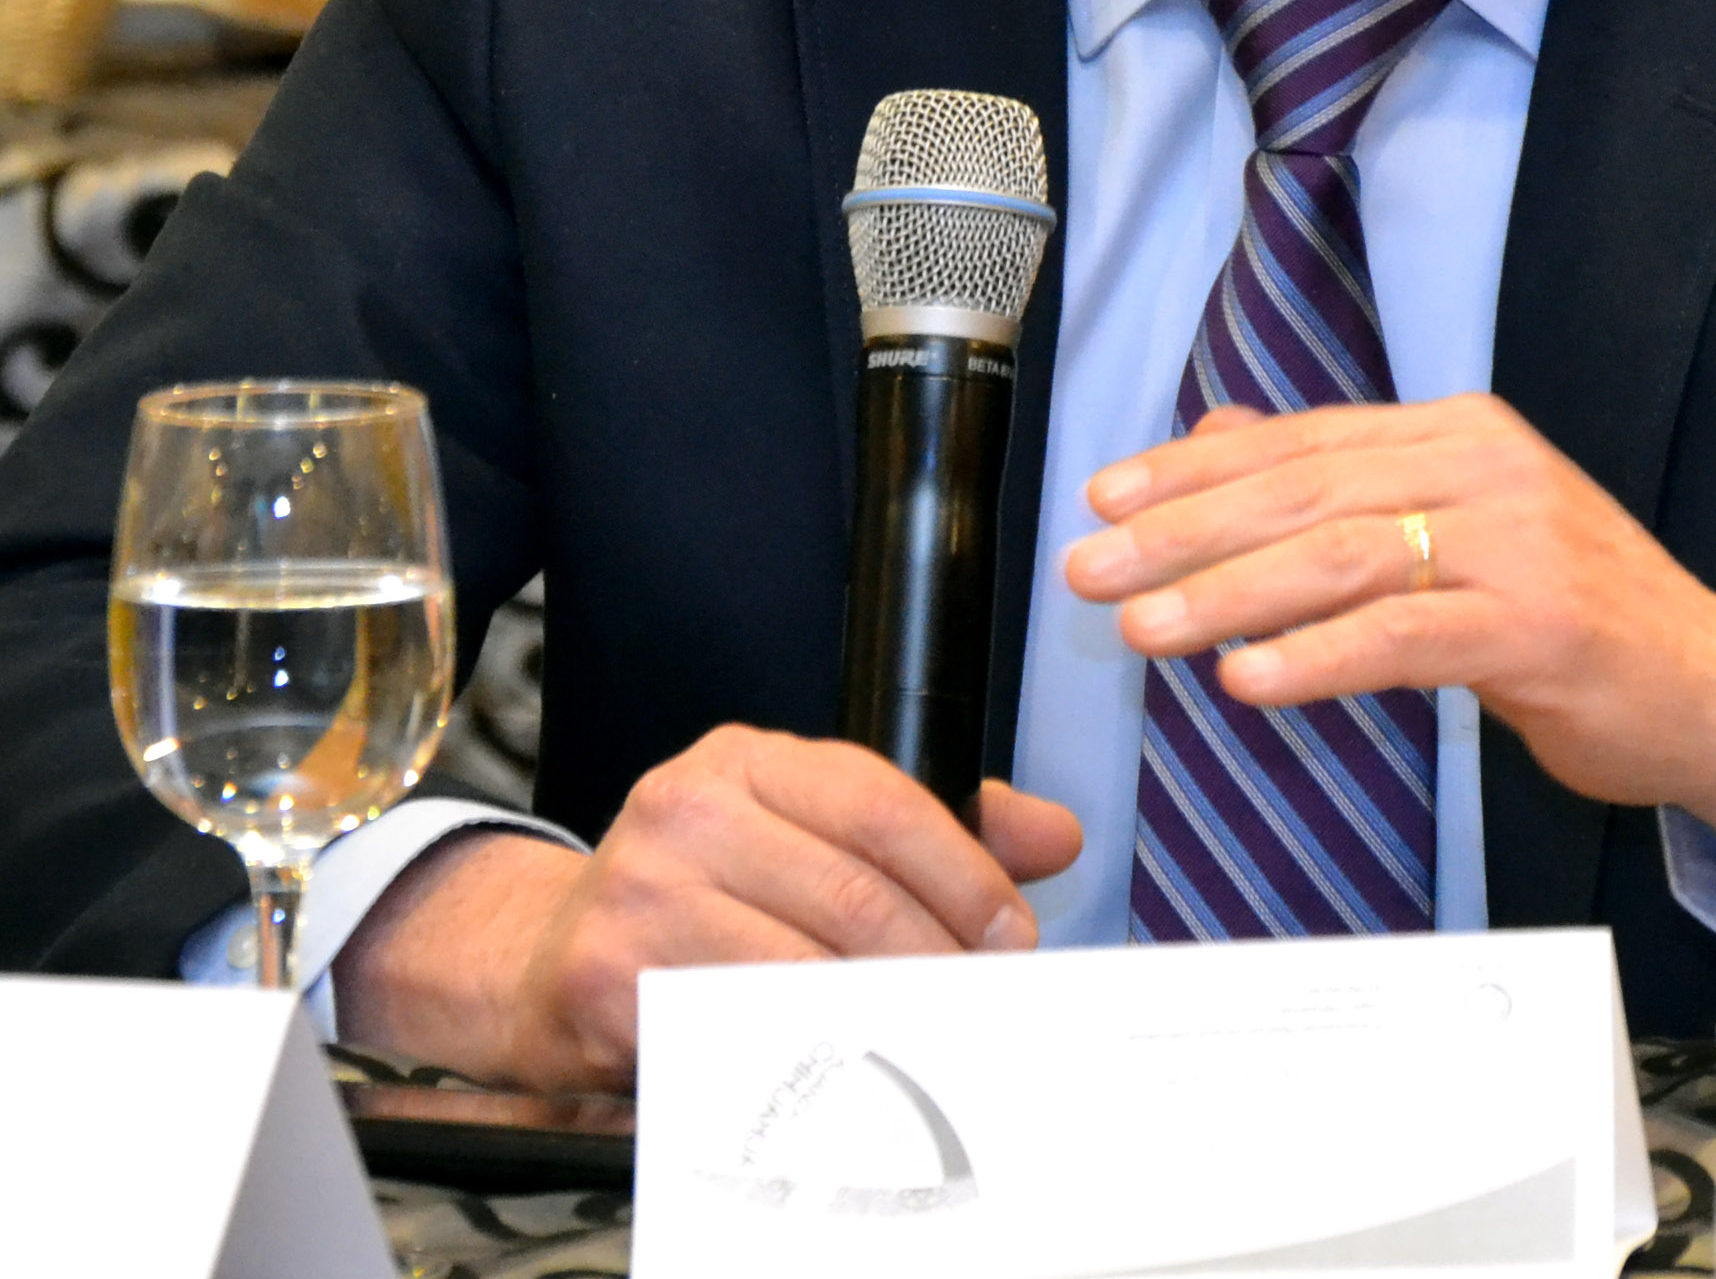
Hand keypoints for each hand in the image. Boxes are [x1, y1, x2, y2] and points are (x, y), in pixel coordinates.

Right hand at [331, 732, 1080, 1090]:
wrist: (544, 958)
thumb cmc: (695, 897)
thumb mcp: (807, 834)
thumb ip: (932, 831)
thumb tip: (1054, 835)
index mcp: (747, 759)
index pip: (881, 800)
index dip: (962, 873)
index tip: (1009, 933)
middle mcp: (688, 806)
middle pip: (852, 889)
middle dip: (937, 958)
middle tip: (983, 1004)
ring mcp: (641, 888)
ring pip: (803, 962)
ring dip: (886, 1015)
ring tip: (933, 1042)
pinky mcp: (609, 975)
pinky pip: (737, 1024)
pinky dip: (807, 1054)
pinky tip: (850, 1073)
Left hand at [1065, 396, 1715, 931]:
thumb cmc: (1575, 614)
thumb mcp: (1461, 525)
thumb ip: (1350, 481)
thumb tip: (1222, 434)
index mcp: (1459, 432)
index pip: (1302, 440)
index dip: (1195, 470)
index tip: (1106, 499)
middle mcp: (1485, 467)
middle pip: (1307, 490)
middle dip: (1187, 531)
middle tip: (1094, 568)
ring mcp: (1517, 542)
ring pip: (1342, 557)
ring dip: (1229, 594)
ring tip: (1145, 626)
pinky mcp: (1537, 625)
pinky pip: (1403, 636)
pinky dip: (1315, 657)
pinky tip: (1247, 679)